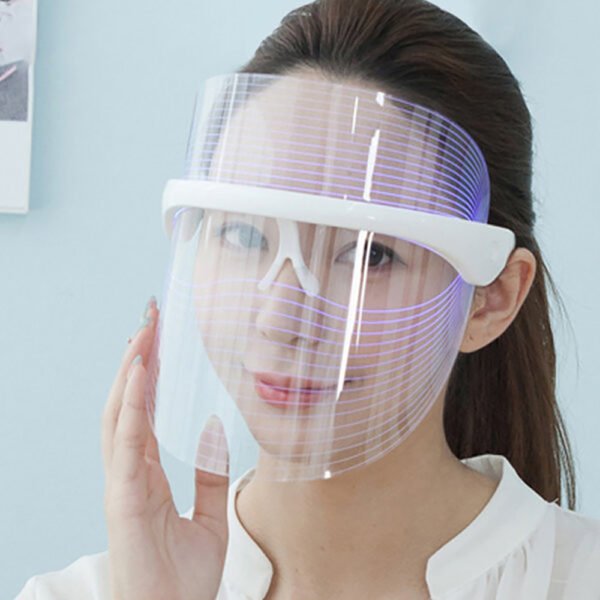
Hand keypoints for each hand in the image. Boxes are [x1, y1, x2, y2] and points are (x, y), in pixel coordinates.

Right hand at [102, 298, 228, 599]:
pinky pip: (125, 443)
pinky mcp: (123, 499)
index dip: (147, 377)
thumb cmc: (183, 579)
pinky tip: (137, 374)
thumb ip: (210, 474)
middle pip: (128, 405)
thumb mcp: (209, 516)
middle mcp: (129, 474)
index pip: (143, 414)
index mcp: (146, 477)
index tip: (158, 340)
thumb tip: (212, 427)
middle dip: (137, 361)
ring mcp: (121, 485)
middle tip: (150, 320)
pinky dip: (129, 405)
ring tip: (144, 332)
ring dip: (131, 371)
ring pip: (120, 415)